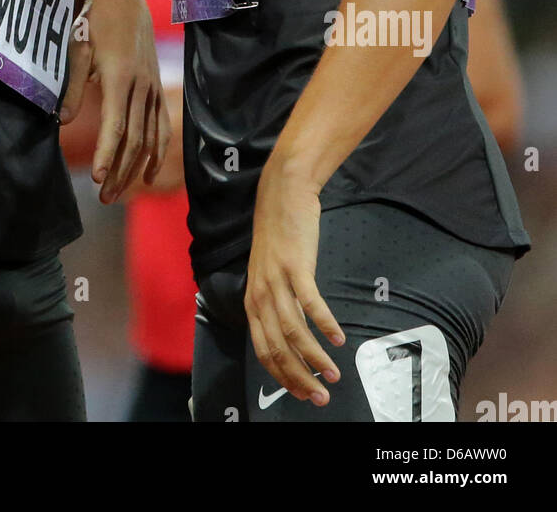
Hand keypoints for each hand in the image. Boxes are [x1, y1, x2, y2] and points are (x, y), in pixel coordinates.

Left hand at [61, 0, 169, 203]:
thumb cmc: (91, 20)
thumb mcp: (76, 46)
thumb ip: (71, 84)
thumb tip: (60, 121)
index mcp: (120, 76)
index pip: (116, 124)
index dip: (106, 152)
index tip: (97, 178)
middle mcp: (141, 85)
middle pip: (134, 138)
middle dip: (119, 170)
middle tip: (103, 198)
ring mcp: (153, 87)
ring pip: (150, 137)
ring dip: (134, 168)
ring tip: (117, 193)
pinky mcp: (156, 87)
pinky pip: (162, 126)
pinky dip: (157, 152)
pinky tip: (149, 175)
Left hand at [244, 162, 345, 404]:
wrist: (282, 193)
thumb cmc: (281, 236)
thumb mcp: (272, 274)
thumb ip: (280, 304)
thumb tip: (295, 337)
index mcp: (253, 300)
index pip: (263, 351)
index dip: (283, 377)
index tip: (303, 395)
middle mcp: (260, 293)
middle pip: (277, 348)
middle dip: (298, 378)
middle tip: (320, 397)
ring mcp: (276, 279)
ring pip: (293, 331)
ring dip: (314, 357)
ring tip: (334, 375)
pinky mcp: (295, 265)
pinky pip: (310, 302)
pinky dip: (324, 324)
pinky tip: (338, 339)